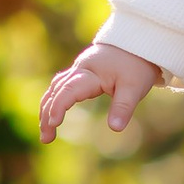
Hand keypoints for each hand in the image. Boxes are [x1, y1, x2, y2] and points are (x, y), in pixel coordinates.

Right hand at [40, 43, 167, 141]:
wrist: (137, 44)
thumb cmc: (136, 66)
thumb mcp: (134, 88)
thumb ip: (123, 107)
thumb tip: (115, 129)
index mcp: (91, 73)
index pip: (69, 90)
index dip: (59, 106)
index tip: (53, 123)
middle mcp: (80, 70)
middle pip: (56, 91)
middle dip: (47, 114)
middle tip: (46, 139)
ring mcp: (78, 70)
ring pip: (55, 89)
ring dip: (47, 108)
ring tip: (46, 133)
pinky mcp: (80, 74)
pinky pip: (60, 87)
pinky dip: (53, 101)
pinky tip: (52, 116)